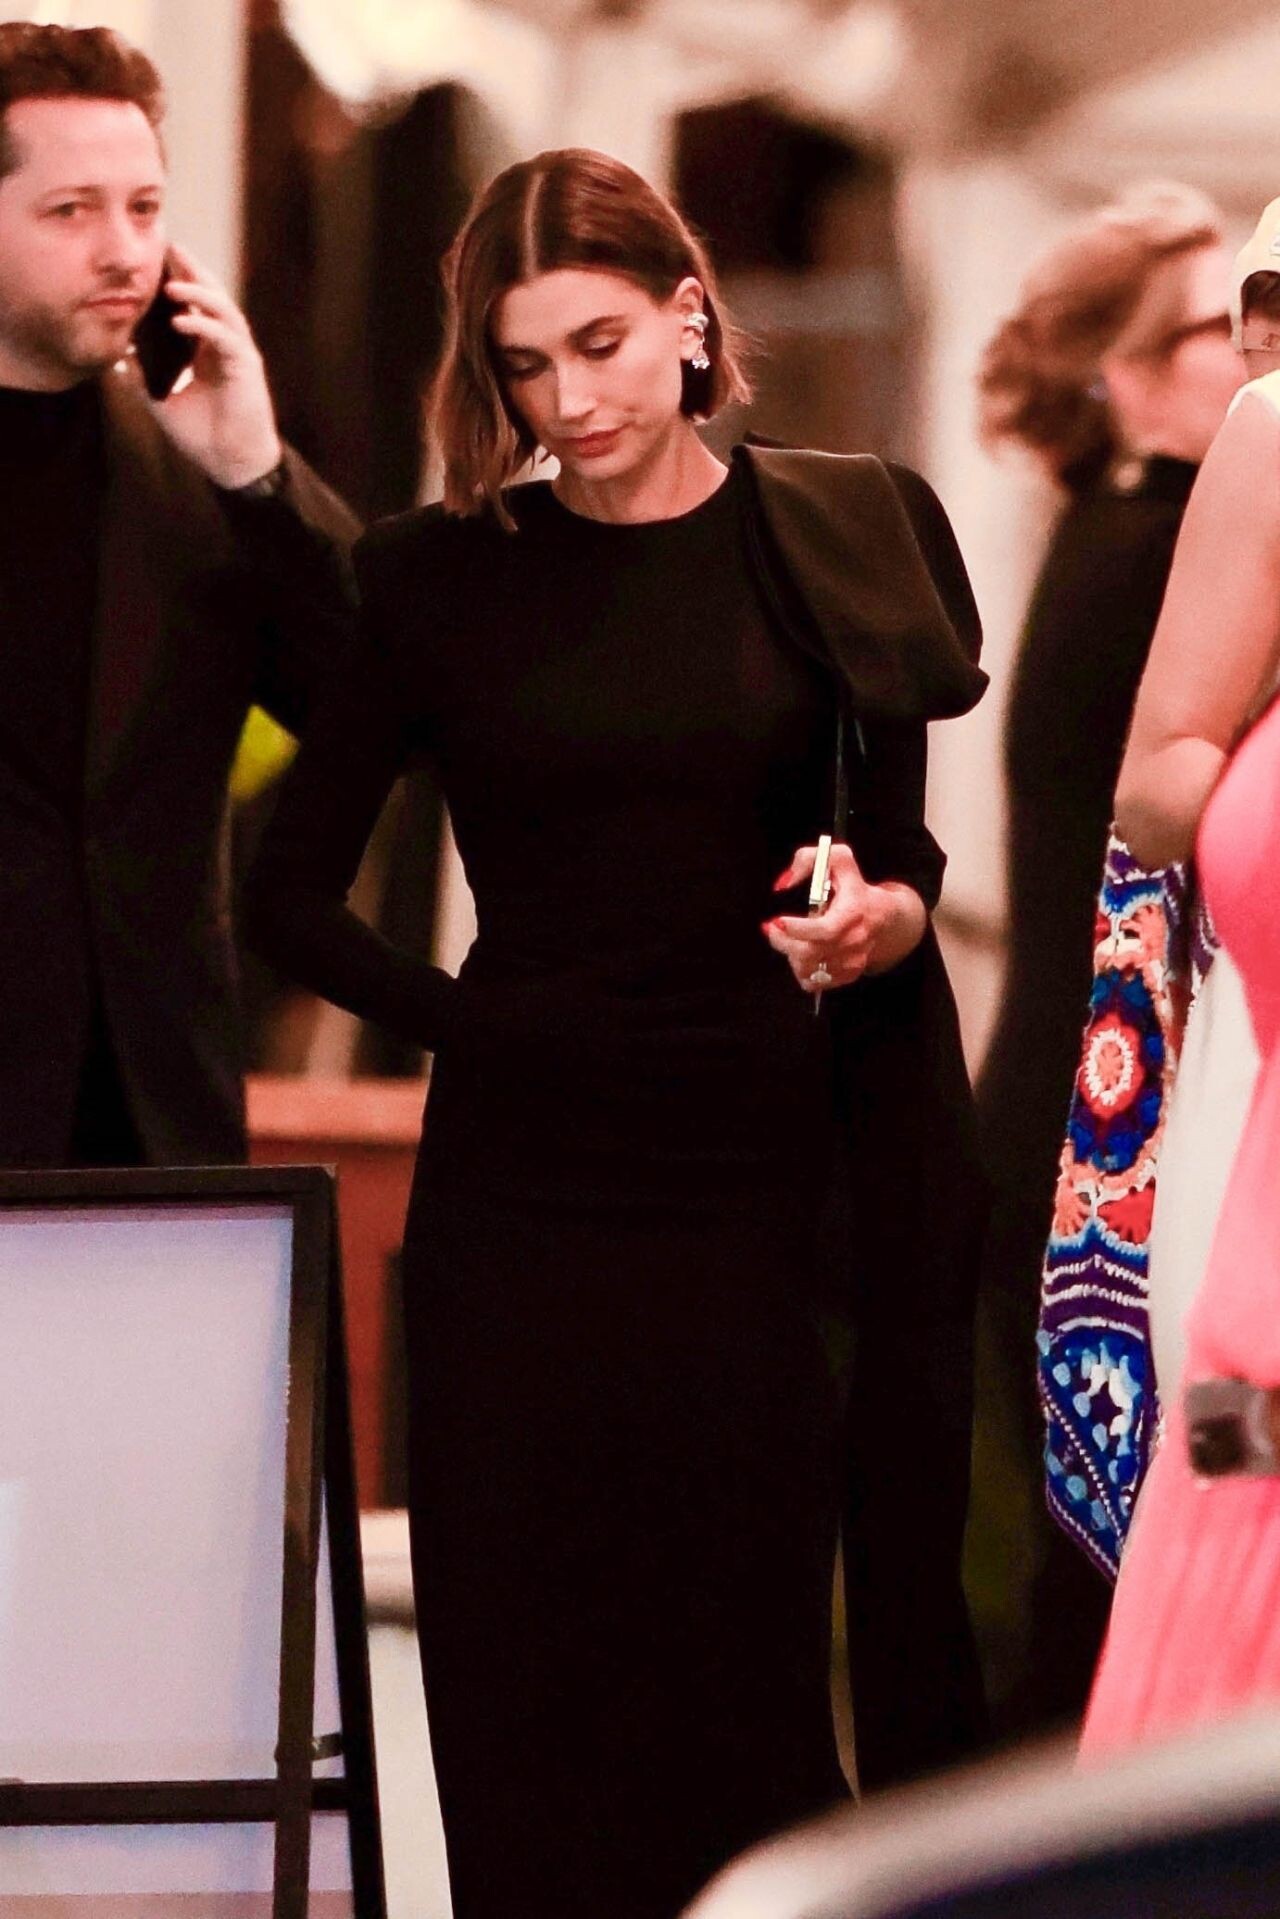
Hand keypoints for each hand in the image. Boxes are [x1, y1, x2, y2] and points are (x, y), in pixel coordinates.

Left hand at [149, 244, 281, 487]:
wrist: (230, 463)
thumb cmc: (203, 435)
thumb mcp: (161, 400)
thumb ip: (143, 377)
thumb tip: (119, 354)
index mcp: (208, 350)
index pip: (195, 305)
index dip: (181, 279)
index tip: (159, 258)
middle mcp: (225, 346)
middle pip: (212, 296)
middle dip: (193, 271)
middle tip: (171, 247)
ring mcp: (238, 355)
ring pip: (223, 311)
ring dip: (199, 293)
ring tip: (172, 283)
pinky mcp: (246, 368)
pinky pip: (226, 338)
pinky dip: (204, 326)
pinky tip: (181, 319)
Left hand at [762, 842, 925, 993]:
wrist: (885, 918)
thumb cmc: (856, 888)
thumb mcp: (839, 860)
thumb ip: (808, 859)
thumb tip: (784, 882)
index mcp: (853, 913)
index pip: (825, 930)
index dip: (798, 929)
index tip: (777, 921)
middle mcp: (854, 942)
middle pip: (809, 953)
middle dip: (783, 942)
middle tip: (772, 928)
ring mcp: (851, 962)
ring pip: (807, 970)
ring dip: (791, 955)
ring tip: (791, 938)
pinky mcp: (846, 976)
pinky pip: (813, 982)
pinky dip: (801, 969)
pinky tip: (803, 952)